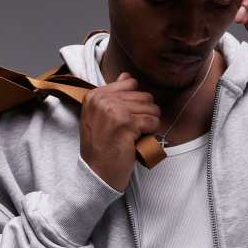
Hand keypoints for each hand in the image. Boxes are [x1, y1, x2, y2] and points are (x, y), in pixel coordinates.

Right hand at [79, 72, 160, 191]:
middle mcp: (103, 100)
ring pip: (151, 108)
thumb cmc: (101, 146)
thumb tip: (127, 75)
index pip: (130, 83)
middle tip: (133, 129)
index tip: (126, 117)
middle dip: (145, 113)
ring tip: (136, 134)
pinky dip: (151, 132)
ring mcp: (114, 111)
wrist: (96, 172)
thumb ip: (113, 94)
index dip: (135, 102)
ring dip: (149, 123)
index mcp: (95, 95)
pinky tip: (139, 139)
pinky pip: (153, 121)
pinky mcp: (126, 124)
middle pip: (143, 96)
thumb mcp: (99, 116)